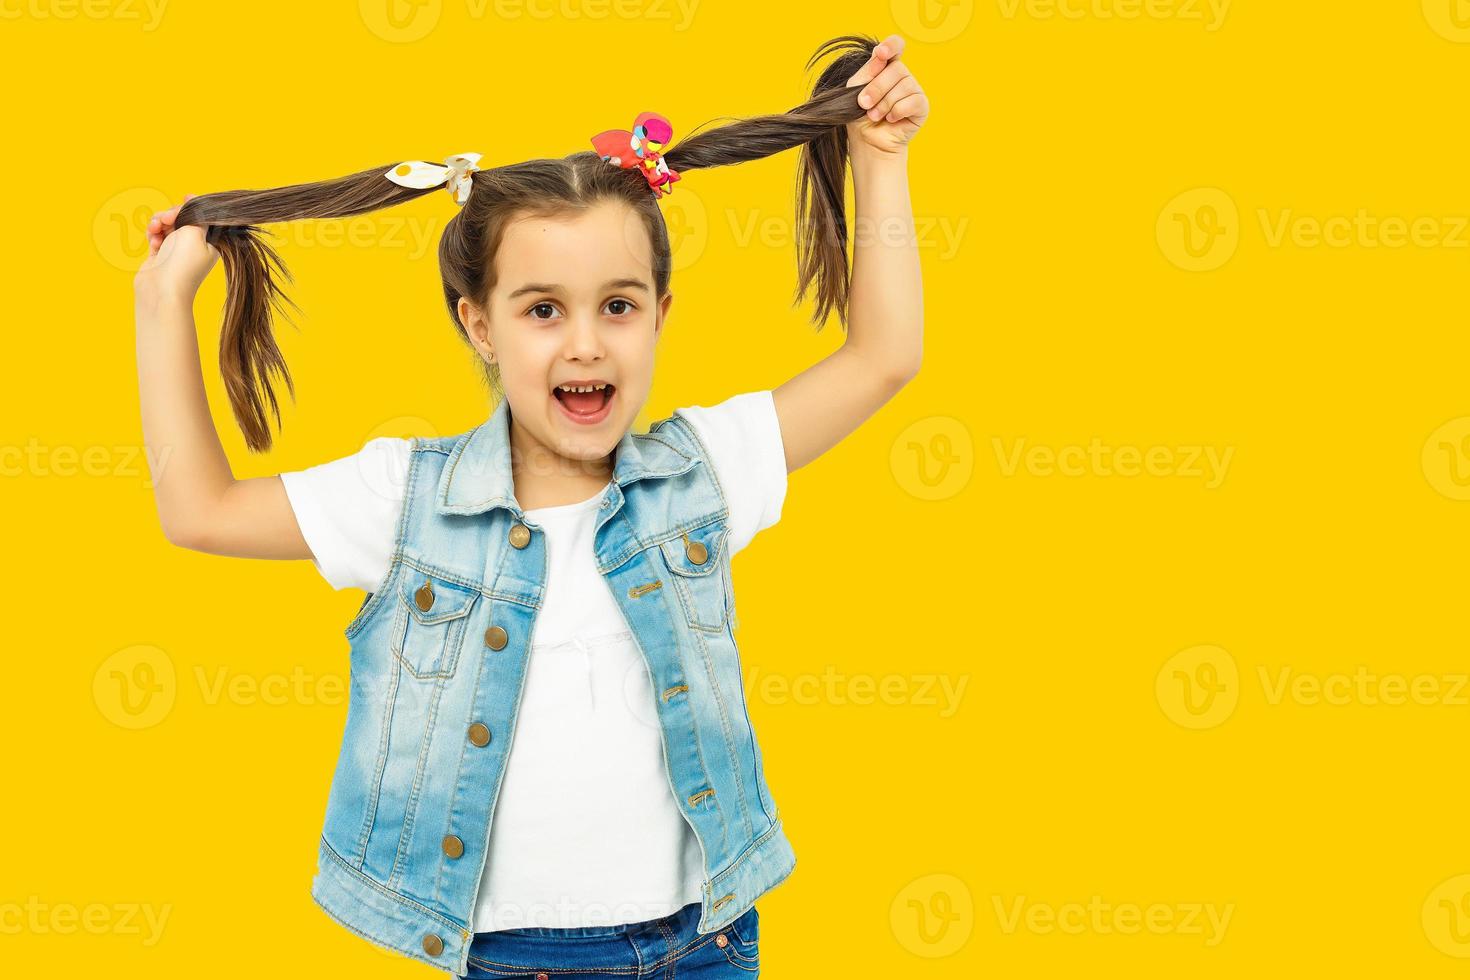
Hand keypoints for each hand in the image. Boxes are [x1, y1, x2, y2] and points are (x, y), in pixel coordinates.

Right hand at [133, 195, 220, 303]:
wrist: (162, 291)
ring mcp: (178, 250)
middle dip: (171, 213)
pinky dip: (153, 235)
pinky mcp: (162, 255)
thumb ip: (195, 213)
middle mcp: (196, 245)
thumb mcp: (195, 232)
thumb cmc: (183, 263)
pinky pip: (156, 236)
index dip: (192, 205)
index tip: (185, 198)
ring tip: (155, 230)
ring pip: (166, 225)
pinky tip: (153, 242)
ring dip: (159, 223)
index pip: (202, 215)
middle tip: (166, 219)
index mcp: (211, 241)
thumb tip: (193, 198)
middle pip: (182, 217)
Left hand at [845, 34, 929, 158]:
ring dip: (884, 103)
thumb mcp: (855, 89)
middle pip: (896, 69)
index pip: (895, 45)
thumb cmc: (860, 114)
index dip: (891, 45)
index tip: (881, 53)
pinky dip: (897, 111)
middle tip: (864, 104)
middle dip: (876, 88)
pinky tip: (891, 119)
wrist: (868, 140)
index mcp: (886, 66)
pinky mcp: (922, 105)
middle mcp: (902, 75)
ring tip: (875, 115)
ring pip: (904, 86)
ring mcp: (914, 89)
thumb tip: (880, 57)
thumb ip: (868, 71)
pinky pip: (912, 102)